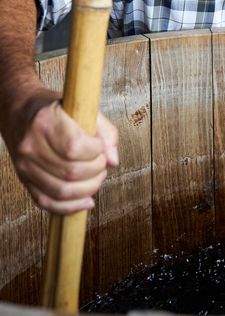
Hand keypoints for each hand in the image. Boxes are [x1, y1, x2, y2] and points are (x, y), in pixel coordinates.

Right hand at [8, 94, 118, 214]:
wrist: (19, 111)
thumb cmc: (53, 108)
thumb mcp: (82, 108)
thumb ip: (105, 131)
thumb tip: (114, 160)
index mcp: (45, 122)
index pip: (74, 147)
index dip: (95, 151)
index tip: (100, 147)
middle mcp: (31, 145)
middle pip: (71, 172)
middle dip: (96, 171)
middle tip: (102, 163)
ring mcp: (25, 165)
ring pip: (61, 191)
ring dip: (88, 189)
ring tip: (96, 177)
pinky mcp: (24, 179)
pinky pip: (46, 202)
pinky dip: (70, 207)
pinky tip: (86, 201)